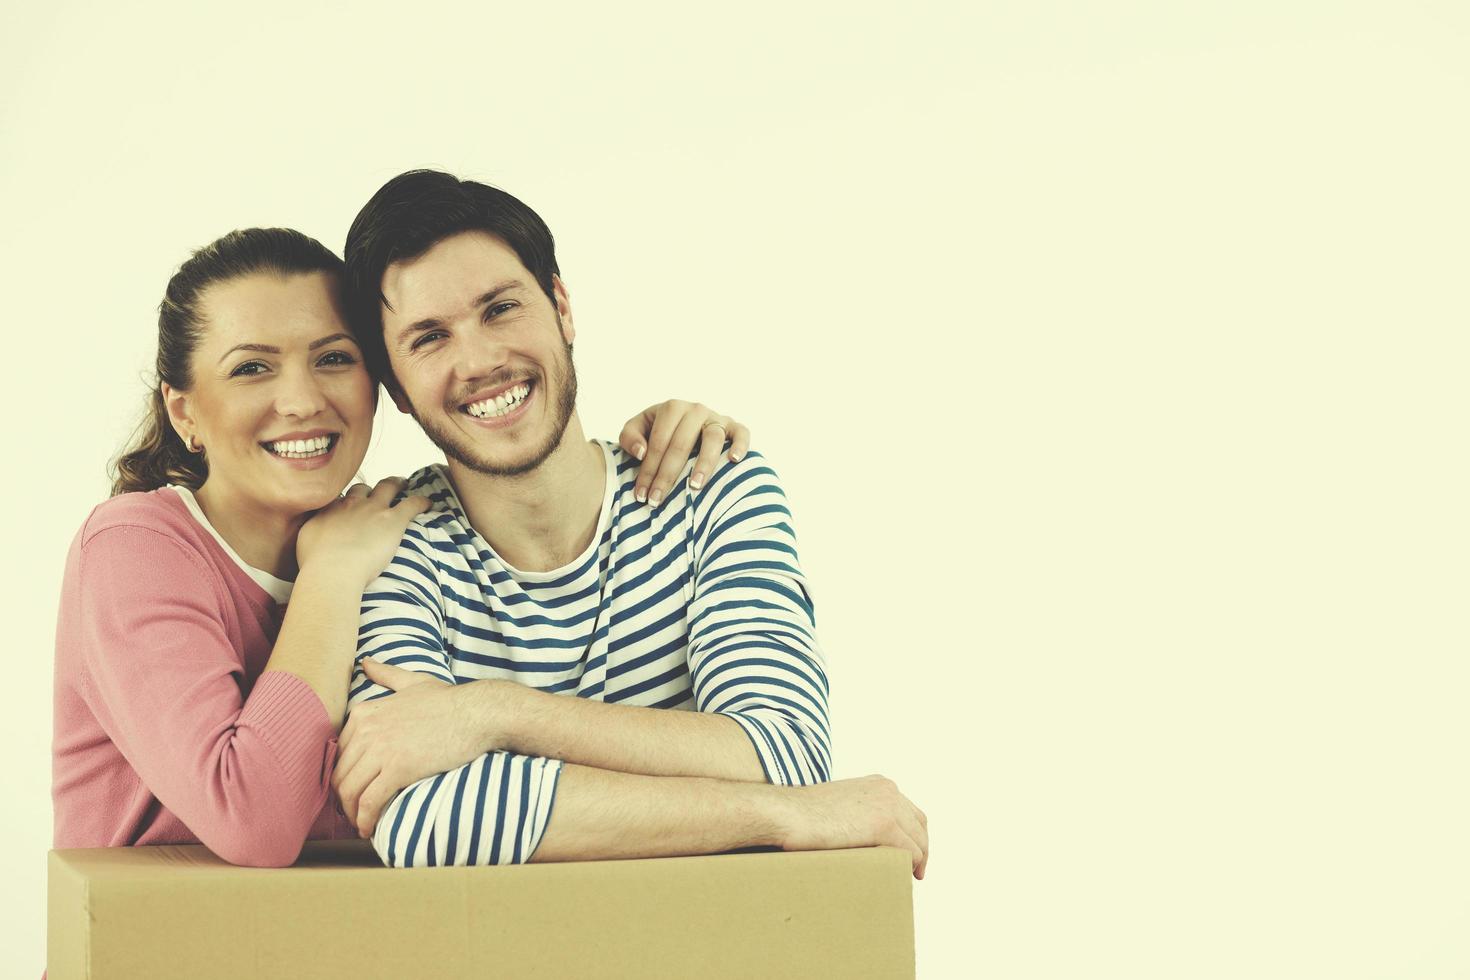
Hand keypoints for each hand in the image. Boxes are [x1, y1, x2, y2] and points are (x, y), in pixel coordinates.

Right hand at [295, 478, 430, 589]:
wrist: (332, 570)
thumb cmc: (315, 564)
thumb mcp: (305, 541)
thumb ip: (313, 531)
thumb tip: (315, 534)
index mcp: (330, 509)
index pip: (341, 498)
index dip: (349, 501)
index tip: (353, 506)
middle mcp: (352, 504)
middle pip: (363, 488)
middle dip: (372, 489)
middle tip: (380, 491)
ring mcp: (374, 509)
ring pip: (388, 487)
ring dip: (397, 484)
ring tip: (404, 484)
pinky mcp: (393, 520)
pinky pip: (412, 503)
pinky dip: (422, 501)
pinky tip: (429, 503)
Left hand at [332, 660, 506, 837]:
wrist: (477, 713)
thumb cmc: (450, 700)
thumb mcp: (413, 682)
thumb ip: (386, 674)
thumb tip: (365, 663)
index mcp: (365, 712)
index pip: (339, 753)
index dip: (343, 775)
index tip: (353, 789)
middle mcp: (366, 729)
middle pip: (340, 775)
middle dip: (344, 798)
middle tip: (355, 812)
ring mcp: (381, 749)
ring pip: (350, 791)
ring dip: (352, 813)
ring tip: (363, 824)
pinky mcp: (397, 769)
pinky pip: (370, 802)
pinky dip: (366, 820)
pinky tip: (371, 828)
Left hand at [618, 400, 750, 505]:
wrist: (684, 422)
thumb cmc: (658, 430)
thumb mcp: (638, 428)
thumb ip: (630, 437)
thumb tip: (642, 453)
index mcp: (672, 408)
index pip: (658, 442)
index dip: (648, 469)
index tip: (642, 495)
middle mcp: (695, 410)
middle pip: (681, 444)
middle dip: (667, 475)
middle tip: (658, 500)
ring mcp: (716, 417)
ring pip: (712, 438)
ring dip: (704, 463)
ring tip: (694, 485)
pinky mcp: (734, 426)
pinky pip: (742, 433)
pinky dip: (740, 445)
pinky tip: (734, 460)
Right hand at [777, 775, 929, 878]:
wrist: (786, 813)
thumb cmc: (801, 815)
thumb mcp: (838, 805)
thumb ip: (857, 813)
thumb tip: (864, 837)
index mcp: (879, 784)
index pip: (910, 811)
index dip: (914, 835)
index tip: (910, 854)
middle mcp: (888, 790)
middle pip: (920, 825)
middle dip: (921, 849)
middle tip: (915, 871)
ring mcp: (887, 806)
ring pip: (918, 841)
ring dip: (917, 861)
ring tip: (908, 878)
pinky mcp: (883, 826)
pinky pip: (910, 853)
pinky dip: (908, 867)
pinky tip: (900, 877)